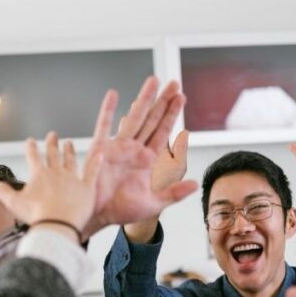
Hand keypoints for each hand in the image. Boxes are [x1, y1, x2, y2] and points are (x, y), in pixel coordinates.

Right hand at [0, 130, 101, 235]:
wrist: (57, 226)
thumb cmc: (36, 216)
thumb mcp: (15, 204)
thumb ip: (4, 193)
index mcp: (39, 175)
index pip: (33, 157)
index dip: (31, 148)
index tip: (30, 140)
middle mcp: (56, 172)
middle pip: (53, 154)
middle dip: (52, 143)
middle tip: (52, 134)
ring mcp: (73, 179)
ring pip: (71, 160)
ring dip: (69, 150)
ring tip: (69, 142)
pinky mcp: (86, 188)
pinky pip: (92, 172)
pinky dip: (96, 163)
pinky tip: (99, 154)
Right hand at [81, 77, 198, 238]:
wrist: (100, 216)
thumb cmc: (124, 210)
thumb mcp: (154, 203)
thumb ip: (174, 193)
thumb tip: (196, 184)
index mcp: (148, 160)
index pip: (163, 132)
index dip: (172, 114)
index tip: (181, 97)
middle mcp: (135, 150)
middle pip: (152, 119)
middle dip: (163, 101)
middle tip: (174, 83)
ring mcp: (119, 147)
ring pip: (134, 117)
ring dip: (144, 99)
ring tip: (153, 80)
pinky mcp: (101, 149)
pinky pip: (104, 126)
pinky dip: (108, 110)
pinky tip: (114, 94)